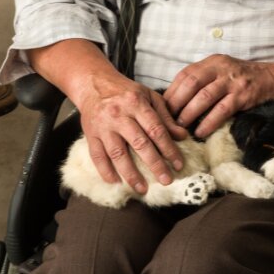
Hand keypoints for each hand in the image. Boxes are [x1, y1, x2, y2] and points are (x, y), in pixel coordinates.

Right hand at [76, 73, 188, 194]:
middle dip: (155, 164)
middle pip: (139, 143)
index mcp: (136, 103)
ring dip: (130, 174)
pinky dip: (105, 171)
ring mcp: (103, 126)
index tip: (178, 164)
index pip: (156, 129)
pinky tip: (115, 182)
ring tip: (142, 189)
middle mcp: (119, 115)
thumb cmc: (124, 92)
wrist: (93, 84)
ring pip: (117, 153)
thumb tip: (182, 136)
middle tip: (166, 180)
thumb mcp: (148, 96)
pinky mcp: (90, 134)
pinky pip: (97, 156)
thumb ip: (165, 116)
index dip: (169, 148)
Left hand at [162, 54, 273, 137]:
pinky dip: (209, 122)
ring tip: (180, 127)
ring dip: (189, 113)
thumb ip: (203, 80)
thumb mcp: (221, 71)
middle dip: (176, 103)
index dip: (171, 91)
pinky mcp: (243, 95)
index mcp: (211, 62)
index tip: (161, 107)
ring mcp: (232, 81)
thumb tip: (176, 100)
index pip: (185, 74)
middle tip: (167, 120)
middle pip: (191, 84)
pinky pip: (222, 110)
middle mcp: (220, 68)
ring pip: (204, 97)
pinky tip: (200, 132)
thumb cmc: (242, 78)